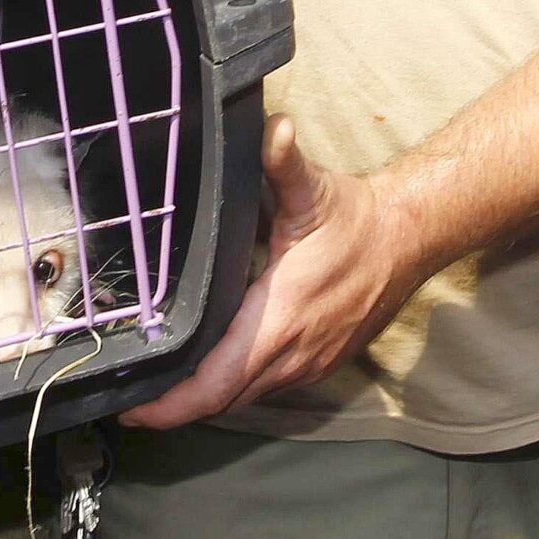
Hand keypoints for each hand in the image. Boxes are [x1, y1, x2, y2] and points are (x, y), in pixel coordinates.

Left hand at [120, 116, 426, 429]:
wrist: (408, 240)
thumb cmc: (356, 219)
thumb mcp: (314, 188)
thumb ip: (284, 162)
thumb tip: (274, 128)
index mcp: (279, 318)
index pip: (215, 383)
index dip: (170, 405)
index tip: (130, 410)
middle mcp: (292, 354)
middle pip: (221, 401)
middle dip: (174, 406)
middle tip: (129, 397)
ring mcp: (308, 365)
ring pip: (244, 398)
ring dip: (205, 396)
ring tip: (161, 385)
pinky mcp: (319, 364)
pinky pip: (266, 387)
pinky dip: (234, 385)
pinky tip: (213, 367)